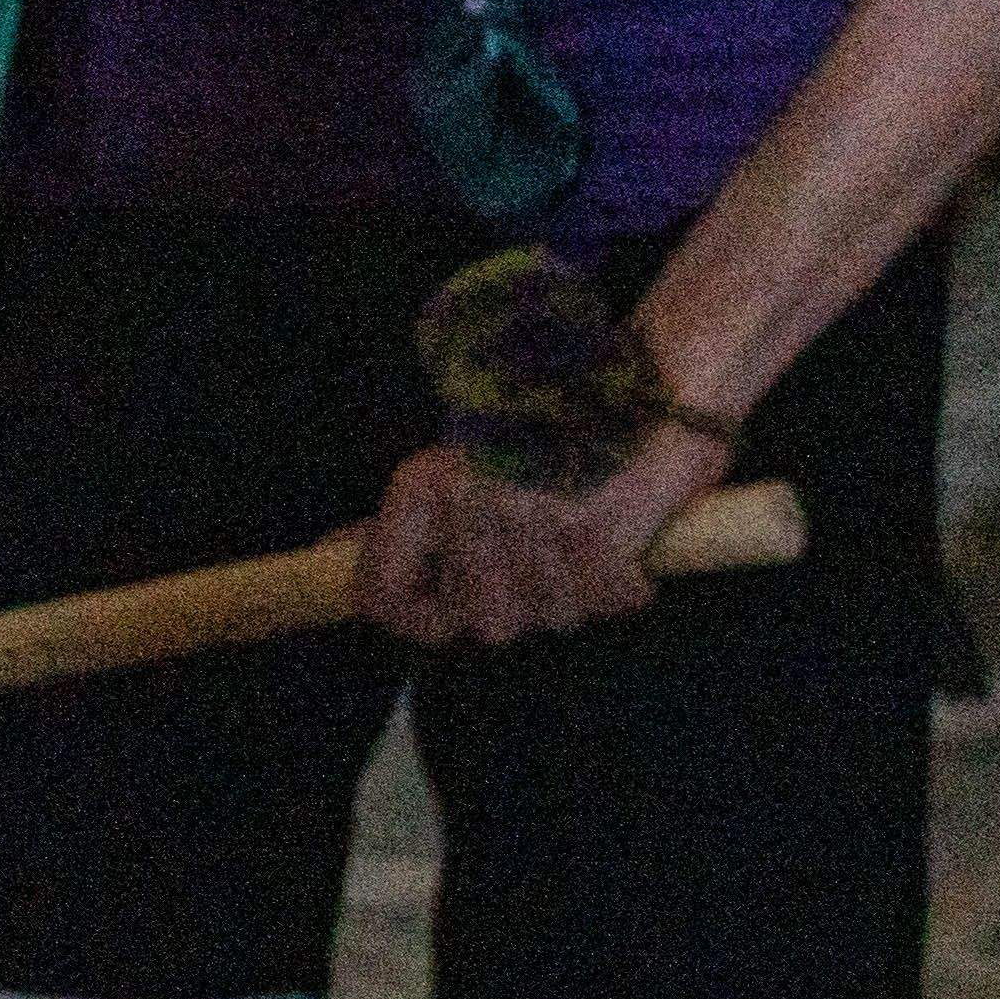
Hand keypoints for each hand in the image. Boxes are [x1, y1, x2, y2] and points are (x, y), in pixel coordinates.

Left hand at [357, 417, 721, 647]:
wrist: (662, 374)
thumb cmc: (566, 419)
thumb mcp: (471, 456)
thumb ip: (413, 516)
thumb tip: (337, 550)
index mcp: (427, 483)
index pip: (384, 593)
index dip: (414, 623)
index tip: (441, 623)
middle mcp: (470, 502)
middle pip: (484, 623)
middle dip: (522, 605)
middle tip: (547, 560)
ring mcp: (533, 521)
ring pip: (549, 619)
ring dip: (576, 593)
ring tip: (590, 534)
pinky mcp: (597, 533)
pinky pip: (607, 601)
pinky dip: (625, 582)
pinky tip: (628, 536)